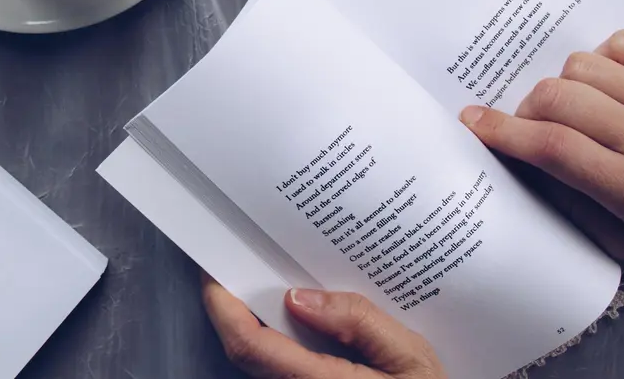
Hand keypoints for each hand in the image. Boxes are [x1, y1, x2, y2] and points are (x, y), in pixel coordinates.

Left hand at [202, 274, 445, 378]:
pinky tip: (291, 312)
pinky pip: (277, 364)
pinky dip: (273, 336)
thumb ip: (360, 323)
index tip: (212, 267)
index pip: (248, 344)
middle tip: (234, 259)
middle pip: (243, 349)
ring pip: (257, 359)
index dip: (220, 305)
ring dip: (252, 320)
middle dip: (230, 304)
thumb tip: (298, 296)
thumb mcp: (412, 358)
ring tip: (262, 277)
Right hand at [461, 31, 623, 265]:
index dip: (501, 130)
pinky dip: (620, 56)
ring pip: (590, 64)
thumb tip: (531, 174)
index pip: (553, 149)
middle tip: (532, 119)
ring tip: (589, 103)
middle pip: (561, 98)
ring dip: (576, 82)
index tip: (472, 121)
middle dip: (529, 105)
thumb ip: (587, 216)